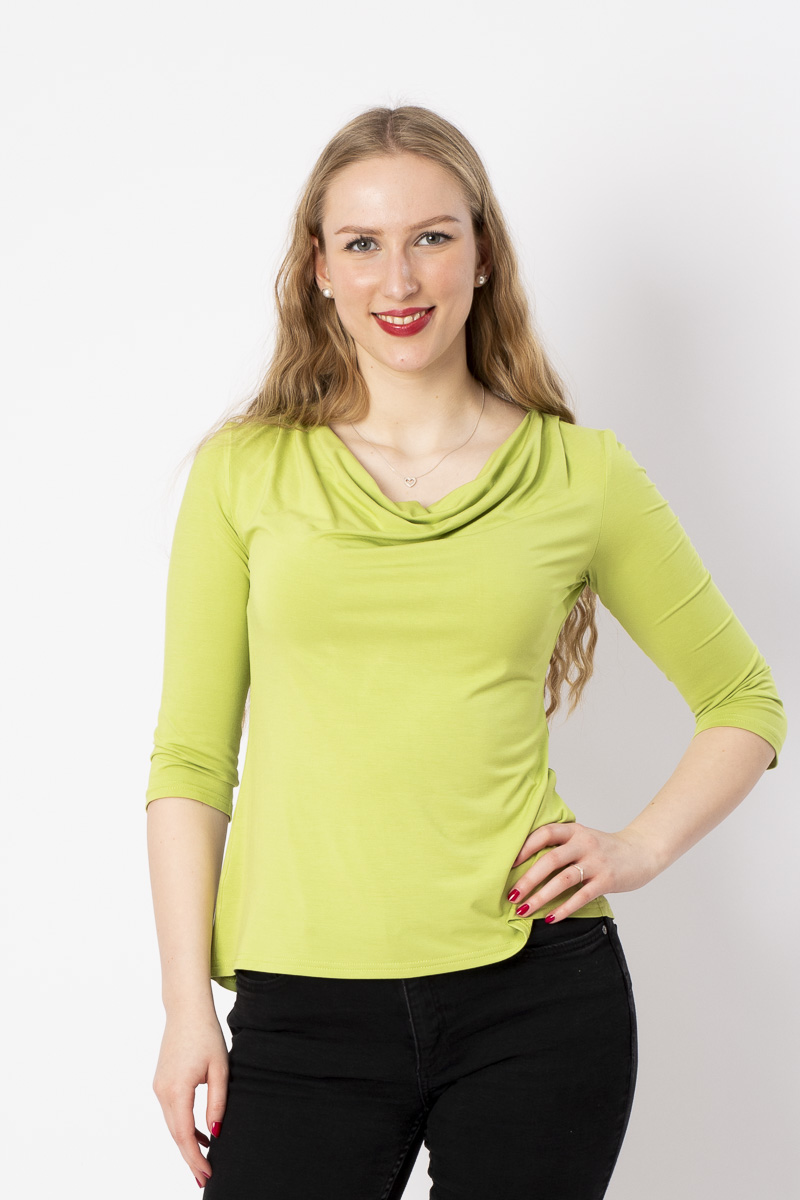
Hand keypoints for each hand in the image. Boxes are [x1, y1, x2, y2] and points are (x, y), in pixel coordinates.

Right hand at [152, 1008, 228, 1188]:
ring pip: (172, 1124)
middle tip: (204, 1177)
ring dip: (187, 1142)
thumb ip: (217, 1103)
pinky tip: (199, 1134)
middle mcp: (162, 1091)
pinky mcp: (160, 1082)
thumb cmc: (206, 1035)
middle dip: (189, 1157)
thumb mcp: (220, 1069)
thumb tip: (214, 1134)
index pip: (184, 1134)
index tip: (206, 1173)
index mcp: (176, 1090)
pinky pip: (172, 1111)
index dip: (195, 1157)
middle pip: (175, 1134)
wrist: (186, 1010)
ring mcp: (158, 1087)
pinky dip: (183, 1125)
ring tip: (204, 1161)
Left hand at [507, 822, 660, 921]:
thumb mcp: (583, 839)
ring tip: (524, 909)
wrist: (641, 852)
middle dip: (528, 879)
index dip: (525, 847)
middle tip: (512, 894)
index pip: (545, 833)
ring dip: (541, 896)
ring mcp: (597, 862)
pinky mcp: (607, 880)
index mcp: (574, 830)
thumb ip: (561, 846)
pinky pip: (581, 897)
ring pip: (564, 880)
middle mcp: (584, 843)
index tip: (509, 863)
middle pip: (550, 860)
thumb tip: (525, 865)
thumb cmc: (604, 849)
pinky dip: (564, 908)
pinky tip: (551, 918)